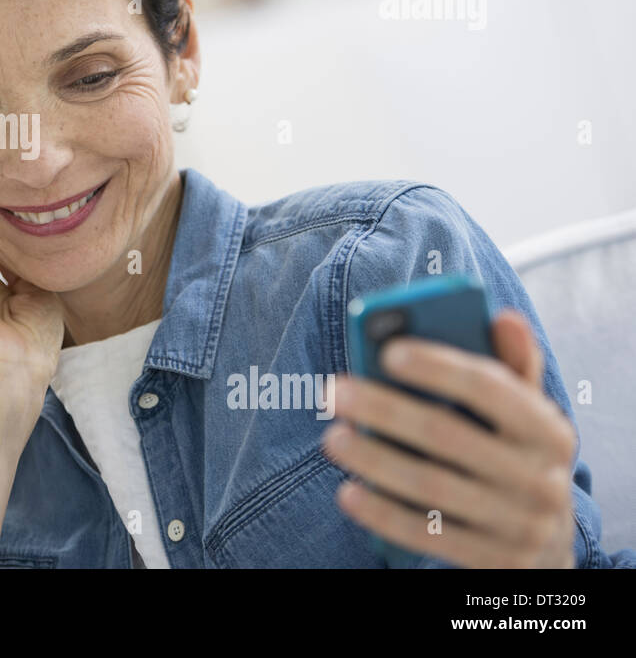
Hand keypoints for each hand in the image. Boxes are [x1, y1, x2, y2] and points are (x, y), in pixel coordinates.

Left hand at [321, 309, 576, 567]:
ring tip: (331, 438)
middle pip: (447, 435)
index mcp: (549, 429)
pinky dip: (383, 514)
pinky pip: (429, 536)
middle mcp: (541, 478)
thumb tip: (503, 317)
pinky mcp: (493, 562)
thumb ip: (512, 366)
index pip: (490, 387)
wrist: (545, 546)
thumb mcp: (526, 416)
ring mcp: (519, 524)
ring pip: (432, 488)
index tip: (386, 351)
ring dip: (374, 461)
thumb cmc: (515, 456)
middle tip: (333, 392)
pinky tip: (348, 493)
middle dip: (384, 410)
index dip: (438, 367)